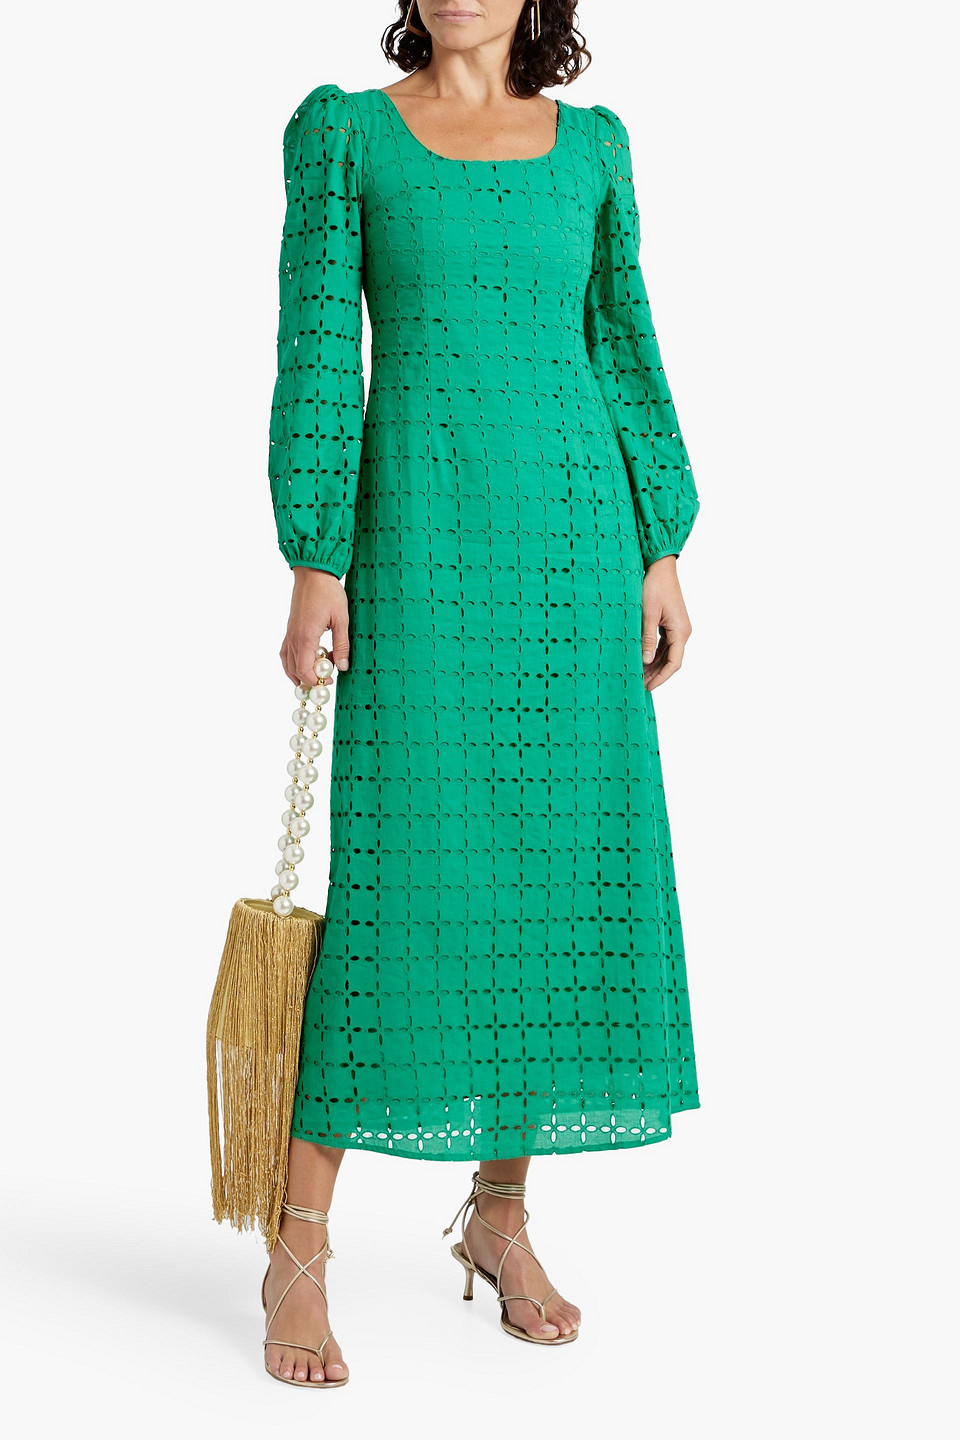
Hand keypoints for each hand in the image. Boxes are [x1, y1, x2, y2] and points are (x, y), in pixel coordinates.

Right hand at [280, 568, 350, 686]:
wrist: (313, 573)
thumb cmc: (328, 592)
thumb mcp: (341, 619)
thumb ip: (342, 645)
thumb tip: (343, 667)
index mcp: (305, 636)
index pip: (304, 670)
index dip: (316, 680)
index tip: (330, 680)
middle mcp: (293, 637)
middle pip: (294, 670)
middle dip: (309, 679)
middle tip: (326, 680)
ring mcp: (290, 633)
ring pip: (287, 662)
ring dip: (299, 673)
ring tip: (314, 676)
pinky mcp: (290, 628)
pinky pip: (286, 652)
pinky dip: (293, 662)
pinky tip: (305, 661)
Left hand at [641, 555, 691, 690]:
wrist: (660, 567)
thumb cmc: (654, 586)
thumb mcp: (648, 613)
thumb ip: (647, 638)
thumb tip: (644, 660)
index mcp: (680, 631)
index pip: (674, 663)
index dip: (661, 678)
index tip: (648, 687)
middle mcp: (682, 632)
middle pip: (671, 661)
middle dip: (656, 674)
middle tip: (639, 685)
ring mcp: (677, 628)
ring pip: (667, 654)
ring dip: (654, 666)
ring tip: (638, 676)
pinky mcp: (671, 624)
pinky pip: (664, 645)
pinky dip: (654, 654)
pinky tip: (642, 660)